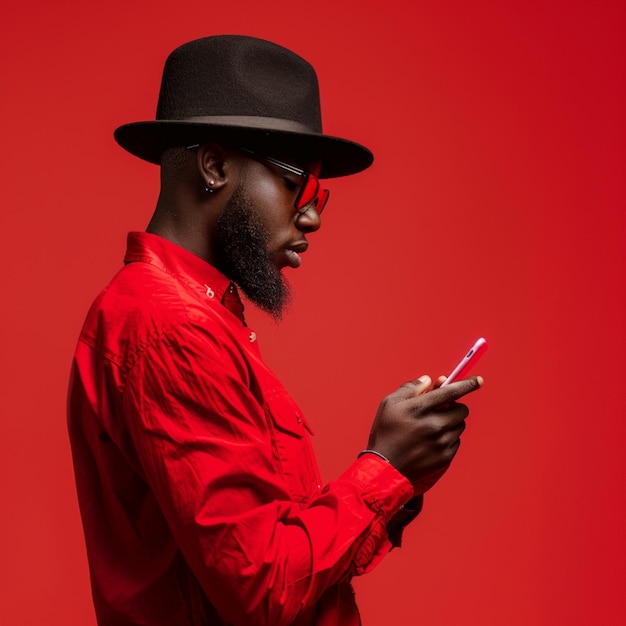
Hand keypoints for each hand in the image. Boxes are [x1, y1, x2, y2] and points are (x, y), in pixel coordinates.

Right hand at [366, 375, 483, 493]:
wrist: (385, 468)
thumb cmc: (386, 432)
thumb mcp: (389, 403)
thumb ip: (411, 388)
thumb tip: (429, 380)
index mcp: (420, 408)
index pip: (451, 392)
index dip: (467, 384)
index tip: (479, 380)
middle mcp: (434, 425)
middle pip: (462, 409)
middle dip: (454, 406)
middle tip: (441, 409)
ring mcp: (441, 442)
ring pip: (460, 425)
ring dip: (451, 422)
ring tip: (432, 428)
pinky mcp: (445, 457)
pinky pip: (456, 440)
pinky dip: (448, 438)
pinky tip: (431, 442)